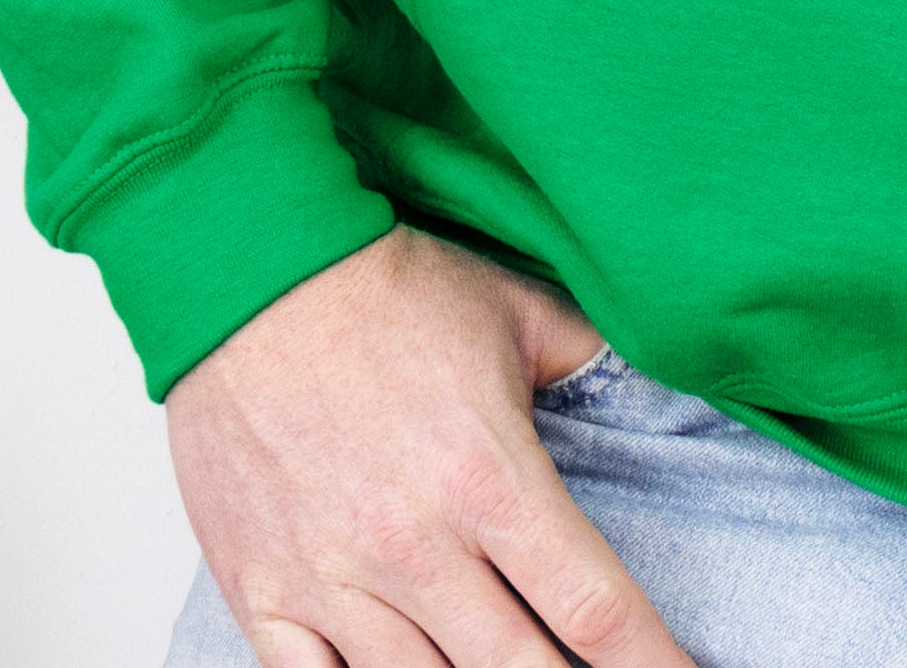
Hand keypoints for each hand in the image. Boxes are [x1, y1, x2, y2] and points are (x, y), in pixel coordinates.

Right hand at [166, 228, 696, 667]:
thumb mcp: (518, 314)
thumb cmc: (387, 291)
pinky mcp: (266, 592)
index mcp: (492, 479)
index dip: (651, 661)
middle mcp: (417, 548)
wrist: (253, 276)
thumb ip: (589, 366)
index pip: (594, 608)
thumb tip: (653, 391)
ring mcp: (335, 581)